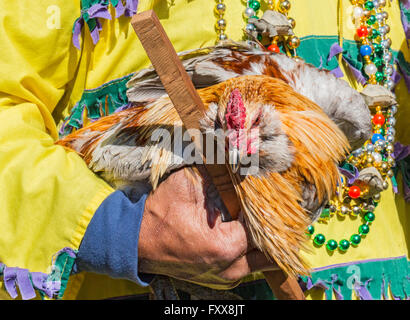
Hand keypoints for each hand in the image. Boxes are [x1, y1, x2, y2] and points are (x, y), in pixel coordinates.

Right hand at [138, 167, 277, 288]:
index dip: (267, 206)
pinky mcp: (222, 277)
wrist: (138, 241)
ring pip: (264, 260)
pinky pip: (251, 264)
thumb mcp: (188, 184)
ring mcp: (226, 277)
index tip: (269, 190)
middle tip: (273, 205)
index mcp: (224, 246)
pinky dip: (256, 249)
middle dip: (272, 226)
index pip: (263, 225)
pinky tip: (253, 231)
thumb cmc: (160, 213)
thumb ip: (218, 171)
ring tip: (266, 218)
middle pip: (270, 248)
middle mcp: (230, 268)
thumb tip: (243, 157)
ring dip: (267, 240)